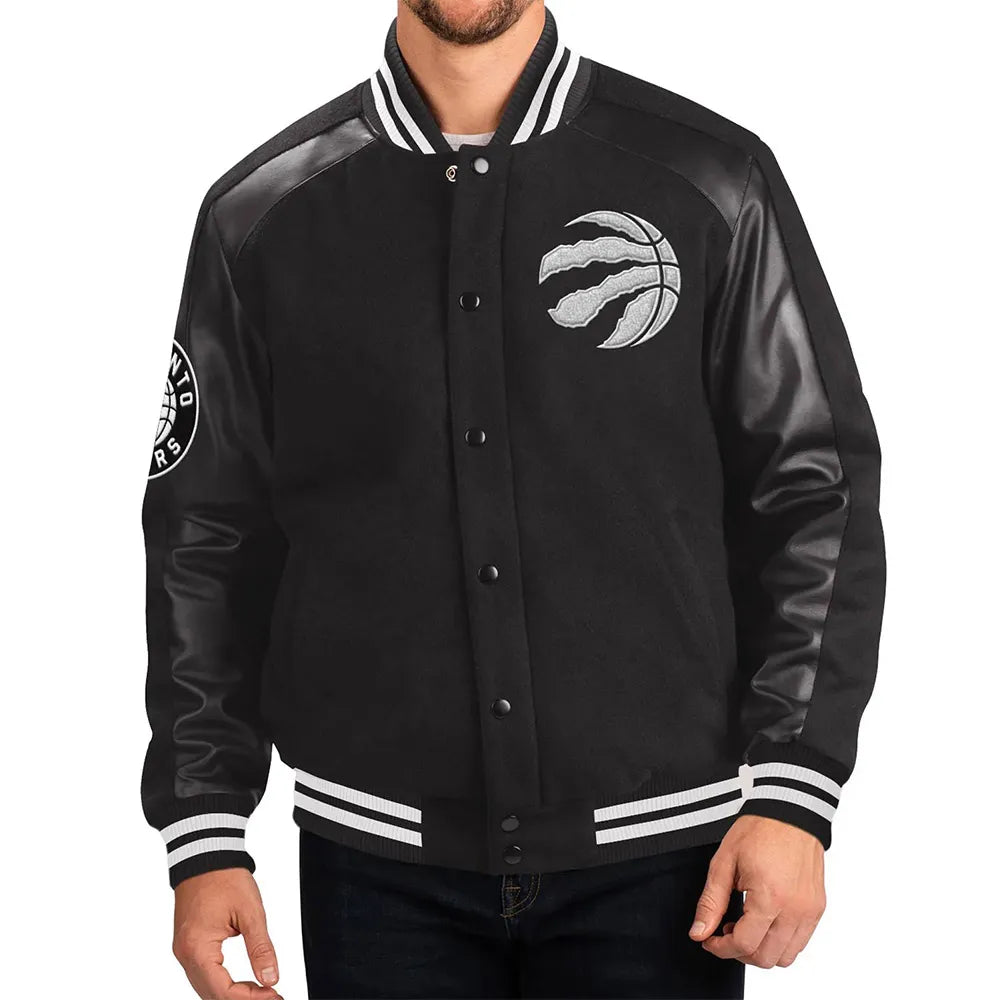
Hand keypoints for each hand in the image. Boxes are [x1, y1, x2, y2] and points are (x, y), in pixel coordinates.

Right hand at [172, 868, 281, 998]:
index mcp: (197, 948)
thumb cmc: (226, 878)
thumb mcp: (251, 913)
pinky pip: (203, 975)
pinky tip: (243, 983)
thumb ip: (261, 948)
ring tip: (262, 992)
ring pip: (206, 988)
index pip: (222, 991)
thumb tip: (271, 978)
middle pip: (212, 994)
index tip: (274, 995)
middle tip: (272, 996)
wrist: (206, 856)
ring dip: (232, 994)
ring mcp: (184, 950)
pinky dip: (222, 983)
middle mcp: (185, 954)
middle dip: (243, 999)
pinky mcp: (188, 945)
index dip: (250, 999)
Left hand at [689, 815, 825, 968]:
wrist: (790, 811)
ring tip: (746, 925)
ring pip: (785, 957)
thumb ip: (711, 902)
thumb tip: (698, 933)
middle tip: (726, 929)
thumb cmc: (758, 831)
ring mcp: (809, 912)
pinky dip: (780, 942)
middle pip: (765, 958)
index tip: (709, 939)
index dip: (721, 948)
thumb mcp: (724, 862)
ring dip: (762, 951)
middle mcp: (795, 910)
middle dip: (739, 952)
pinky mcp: (817, 909)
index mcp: (770, 897)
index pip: (744, 945)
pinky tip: (765, 921)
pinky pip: (800, 943)